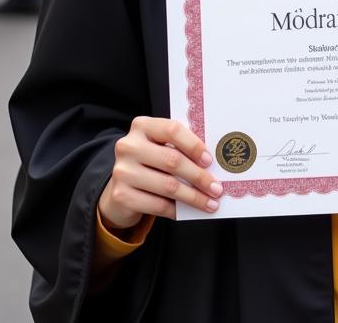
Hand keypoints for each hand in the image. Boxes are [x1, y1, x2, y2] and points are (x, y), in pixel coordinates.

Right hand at [97, 116, 221, 229]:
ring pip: (168, 186)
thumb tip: (212, 163)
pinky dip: (176, 210)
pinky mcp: (121, 195)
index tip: (209, 160)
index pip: (172, 130)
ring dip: (193, 197)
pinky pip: (157, 205)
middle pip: (172, 160)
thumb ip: (180, 148)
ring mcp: (122, 171)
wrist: (120, 189)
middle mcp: (128, 146)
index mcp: (142, 126)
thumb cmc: (150, 164)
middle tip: (217, 188)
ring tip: (210, 203)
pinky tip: (187, 211)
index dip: (193, 145)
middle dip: (199, 176)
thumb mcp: (160, 148)